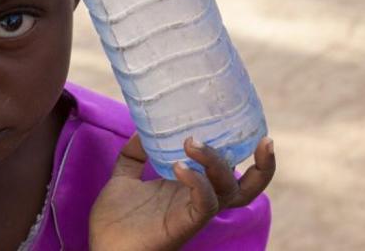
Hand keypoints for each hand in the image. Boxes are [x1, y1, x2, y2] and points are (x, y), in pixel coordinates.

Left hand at [89, 135, 275, 250]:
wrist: (102, 249)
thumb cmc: (115, 220)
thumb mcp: (125, 177)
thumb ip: (135, 154)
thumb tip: (144, 126)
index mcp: (192, 188)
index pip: (231, 173)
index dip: (251, 156)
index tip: (255, 131)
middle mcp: (199, 200)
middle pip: (247, 187)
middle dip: (263, 166)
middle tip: (262, 140)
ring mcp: (193, 213)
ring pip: (228, 190)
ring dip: (215, 161)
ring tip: (191, 142)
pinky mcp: (184, 225)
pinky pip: (205, 204)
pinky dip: (198, 182)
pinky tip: (178, 166)